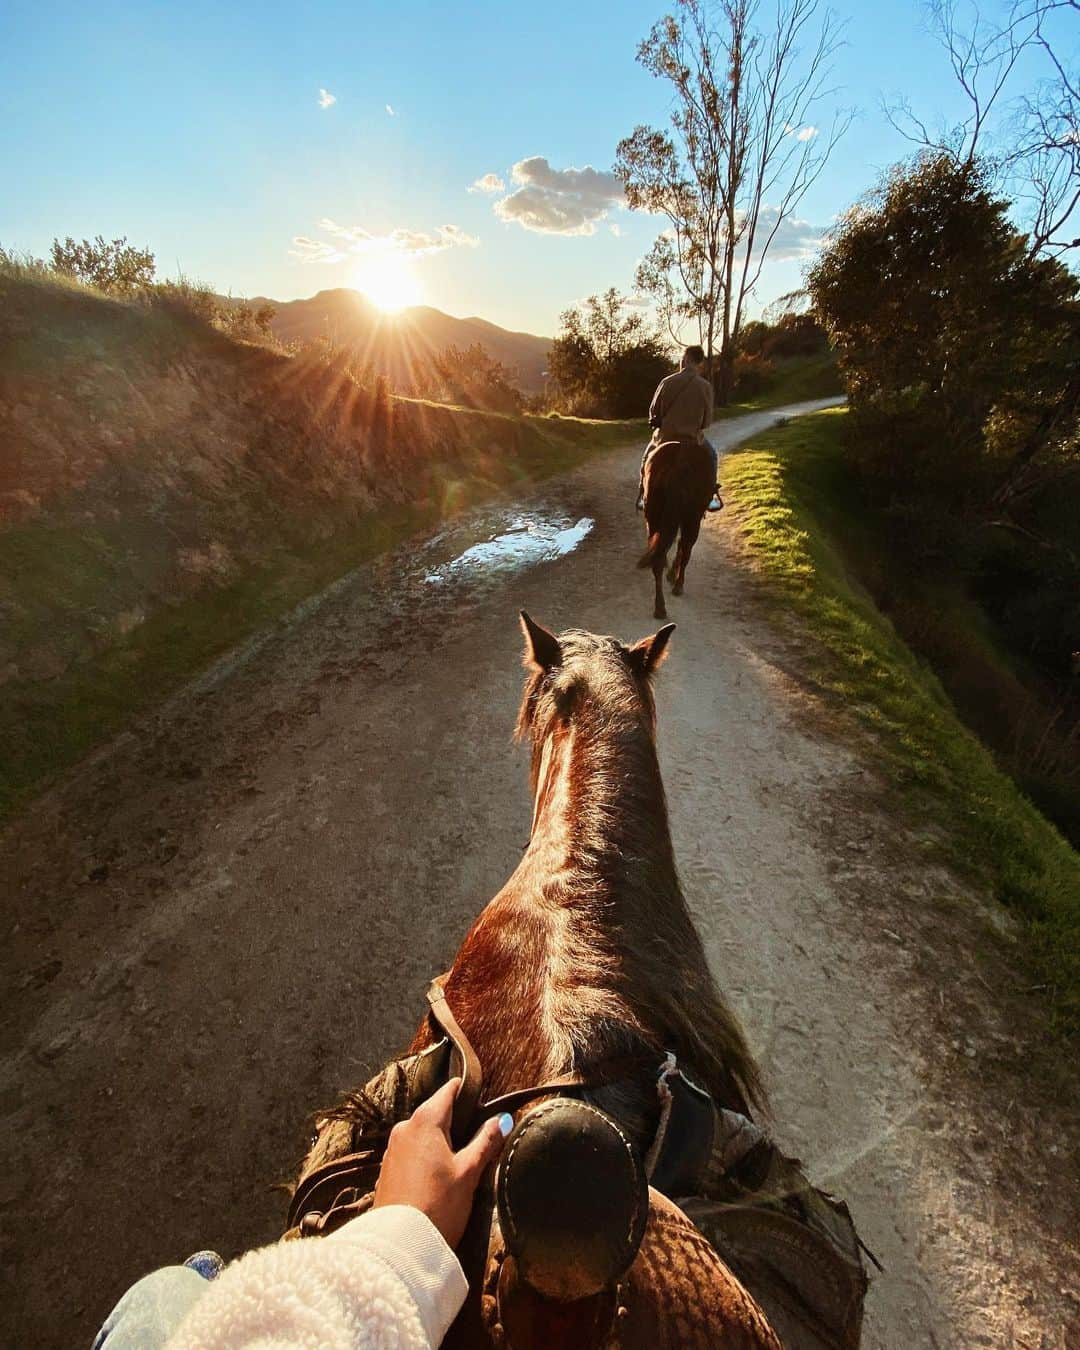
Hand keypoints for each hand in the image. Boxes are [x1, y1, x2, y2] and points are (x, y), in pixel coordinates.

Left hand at [372, 1077, 511, 1248]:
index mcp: (425, 1120)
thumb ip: (486, 1142)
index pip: (450, 1090)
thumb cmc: (437, 1206)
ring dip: (442, 1143)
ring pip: (424, 1134)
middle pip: (437, 1112)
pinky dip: (427, 1158)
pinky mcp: (388, 1169)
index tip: (484, 1101)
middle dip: (458, 1122)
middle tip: (479, 1142)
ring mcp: (393, 1148)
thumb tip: (502, 1119)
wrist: (399, 1246)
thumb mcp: (469, 1172)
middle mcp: (404, 1127)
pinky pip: (412, 1152)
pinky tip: (439, 1180)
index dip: (469, 1092)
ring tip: (461, 1166)